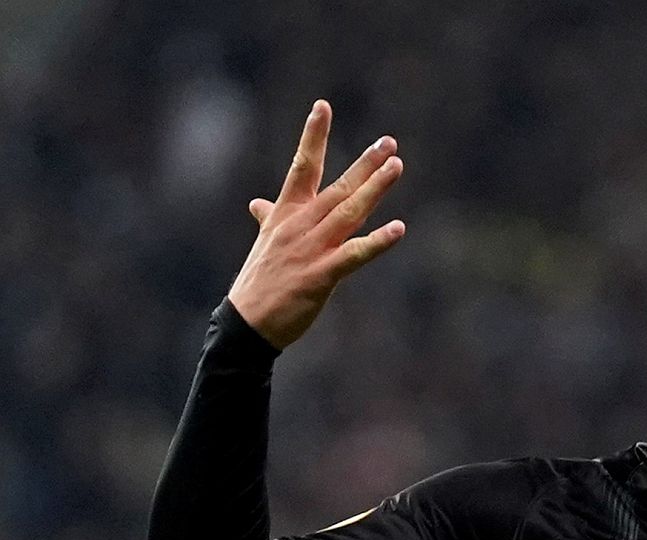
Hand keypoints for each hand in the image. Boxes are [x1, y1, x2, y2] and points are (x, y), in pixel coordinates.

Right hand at [228, 100, 405, 349]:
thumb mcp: (264, 243)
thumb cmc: (260, 283)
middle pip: (337, 187)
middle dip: (364, 164)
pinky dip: (377, 242)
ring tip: (396, 167)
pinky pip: (355, 254)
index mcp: (285, 213)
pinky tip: (399, 229)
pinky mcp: (322, 276)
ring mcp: (311, 249)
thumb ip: (268, 218)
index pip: (301, 166)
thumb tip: (257, 202)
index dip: (312, 136)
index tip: (322, 106)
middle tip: (389, 142)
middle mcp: (299, 225)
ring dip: (374, 189)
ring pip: (349, 212)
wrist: (246, 324)